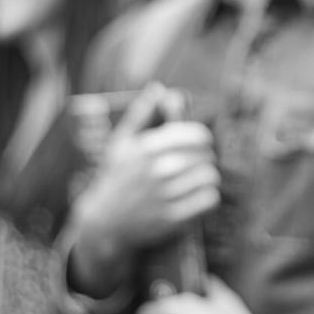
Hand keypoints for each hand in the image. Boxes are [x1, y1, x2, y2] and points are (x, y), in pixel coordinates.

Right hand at [72, 100, 219, 265]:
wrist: (103, 224)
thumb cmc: (115, 178)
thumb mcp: (121, 142)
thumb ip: (143, 114)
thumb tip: (160, 89)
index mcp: (147, 148)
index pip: (196, 135)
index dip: (202, 139)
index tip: (198, 145)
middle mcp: (156, 170)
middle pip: (206, 156)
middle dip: (205, 159)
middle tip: (198, 164)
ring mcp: (164, 196)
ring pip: (210, 177)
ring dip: (208, 178)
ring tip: (199, 180)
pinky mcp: (171, 220)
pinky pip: (209, 201)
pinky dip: (209, 198)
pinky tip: (199, 197)